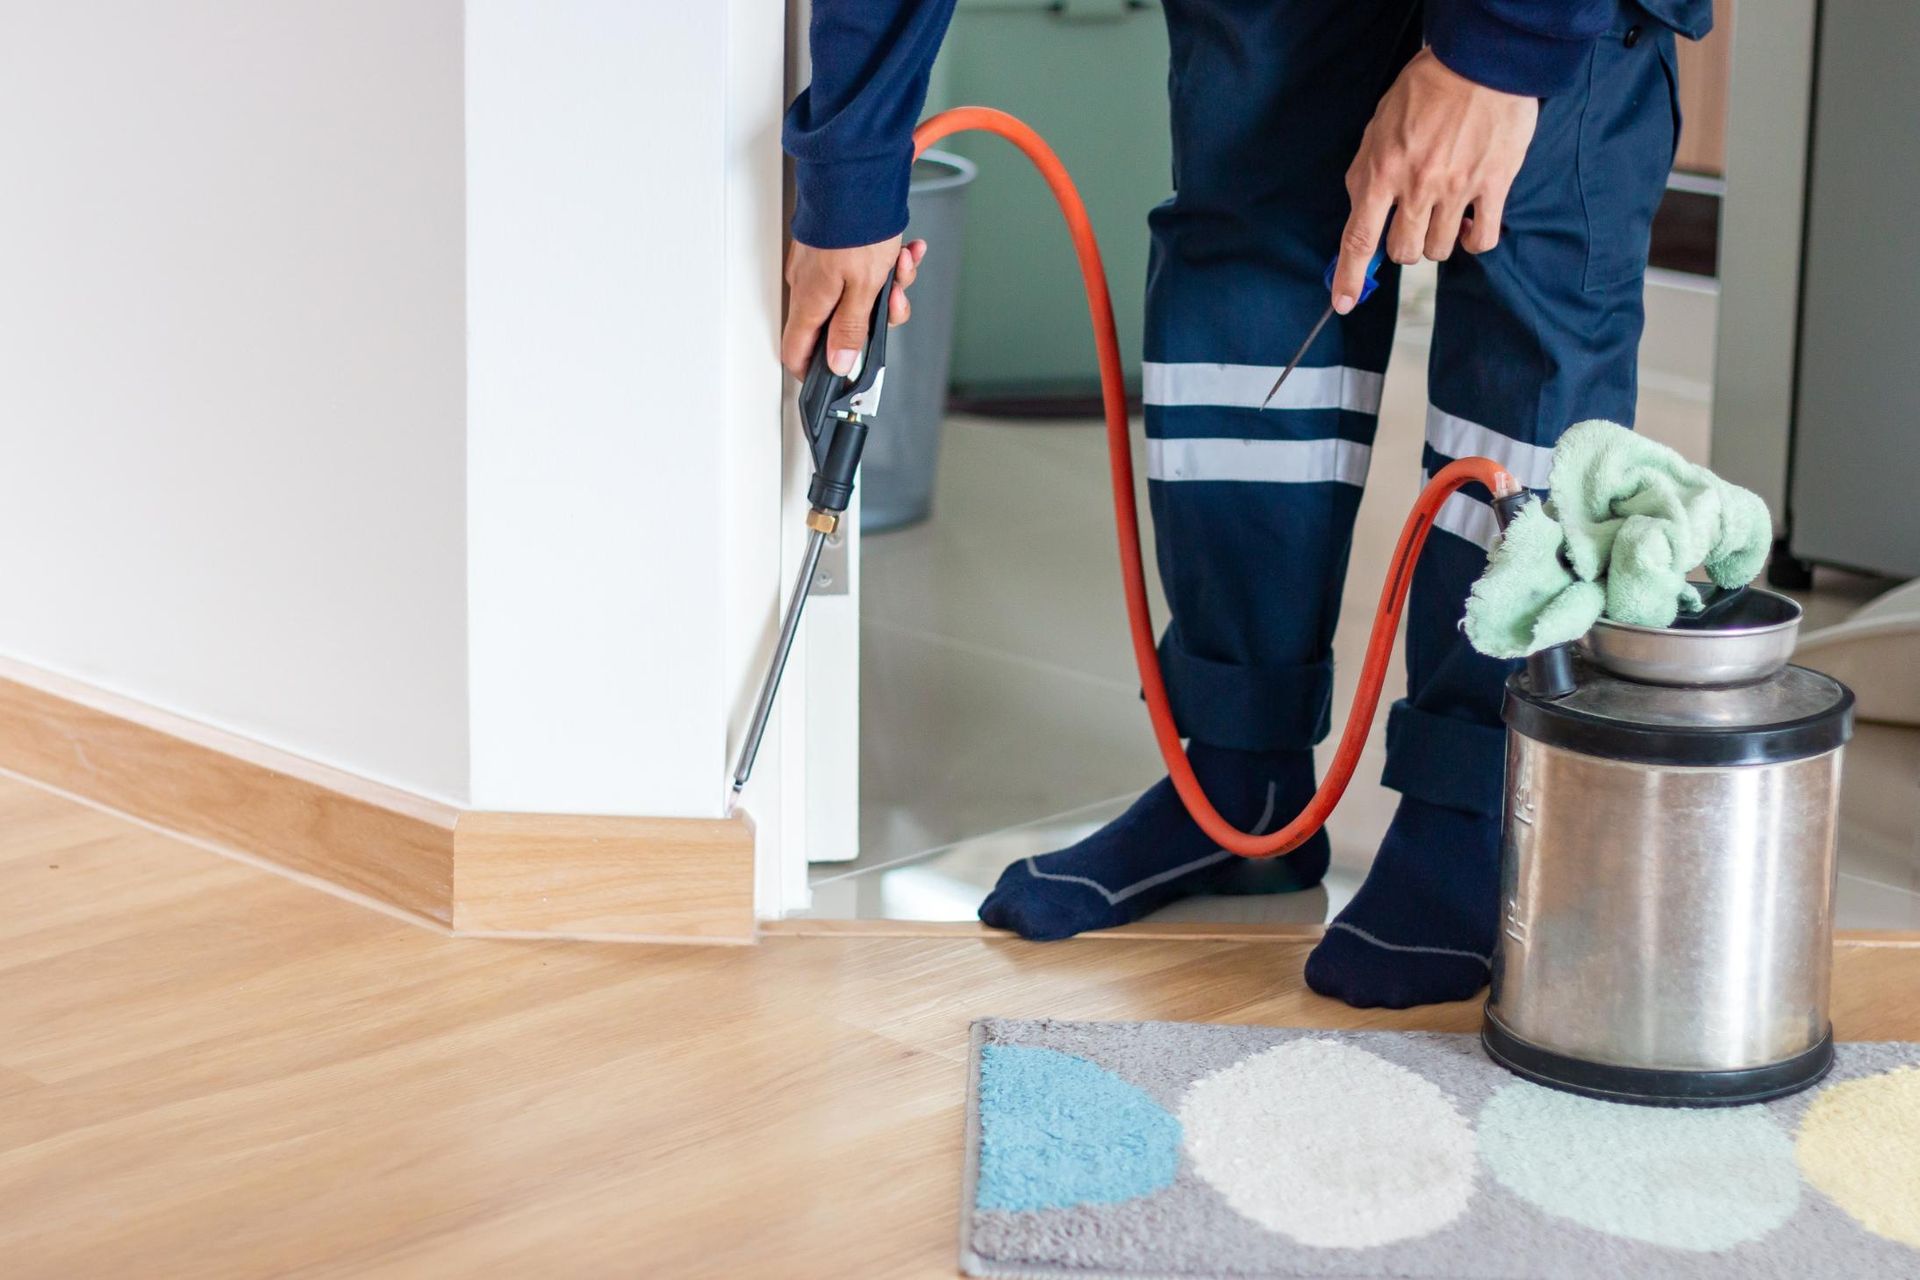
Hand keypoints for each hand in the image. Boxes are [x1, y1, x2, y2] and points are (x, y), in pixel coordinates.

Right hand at [781, 237, 927, 377]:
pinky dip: (885, 265)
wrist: (857, 171)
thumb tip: (838, 364)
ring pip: (857, 295)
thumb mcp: (863, 289)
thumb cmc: (856, 224)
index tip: (837, 379)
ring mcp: (820, 267)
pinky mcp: (834, 249)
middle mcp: (809, 287)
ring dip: (888, 286)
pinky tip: (904, 251)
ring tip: (903, 266)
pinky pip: (860, 270)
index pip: (796, 353)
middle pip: (839, 325)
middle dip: (875, 318)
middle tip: (894, 303)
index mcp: (811, 303)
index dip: (815, 372)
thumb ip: (850, 329)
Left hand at [1331, 49, 1537, 313]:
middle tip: (1411, 220)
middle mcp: (1418, 187)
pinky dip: (1472, 239)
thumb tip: (1359, 212)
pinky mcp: (1494, 185)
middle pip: (1403, 252)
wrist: (1481, 61)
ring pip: (1439, 250)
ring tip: (1443, 210)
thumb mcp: (1377, 127)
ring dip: (1437, 239)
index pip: (1358, 238)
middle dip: (1402, 245)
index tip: (1343, 302)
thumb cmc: (1425, 89)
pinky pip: (1481, 240)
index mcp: (1382, 171)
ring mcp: (1457, 189)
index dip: (1349, 277)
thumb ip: (1366, 173)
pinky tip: (1470, 222)